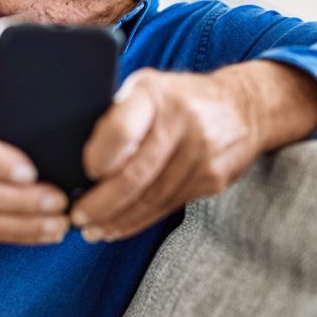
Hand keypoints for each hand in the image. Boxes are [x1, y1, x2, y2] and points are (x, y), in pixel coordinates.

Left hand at [69, 61, 316, 241]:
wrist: (244, 109)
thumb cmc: (179, 99)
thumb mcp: (148, 87)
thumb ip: (117, 113)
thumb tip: (72, 152)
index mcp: (156, 94)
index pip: (122, 131)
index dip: (99, 158)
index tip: (84, 173)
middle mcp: (182, 122)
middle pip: (134, 176)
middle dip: (100, 203)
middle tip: (77, 217)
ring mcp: (200, 154)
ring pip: (150, 199)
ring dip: (116, 219)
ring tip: (92, 229)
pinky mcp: (212, 180)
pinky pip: (167, 207)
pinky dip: (138, 221)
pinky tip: (118, 227)